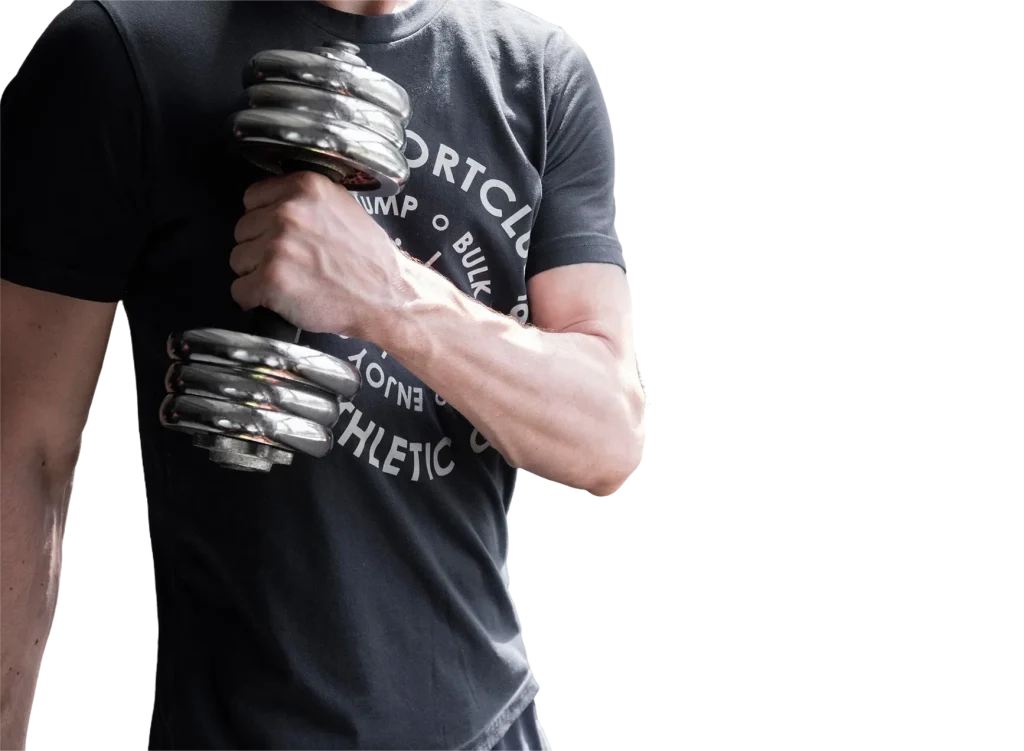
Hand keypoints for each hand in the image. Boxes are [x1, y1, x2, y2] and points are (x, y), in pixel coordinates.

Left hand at [229, 171, 406, 338]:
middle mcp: (287, 211)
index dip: (264, 221)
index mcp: (304, 187)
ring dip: (257, 275)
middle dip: (260, 249)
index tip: (282, 237)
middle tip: (293, 264)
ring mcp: (276, 246)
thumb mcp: (342, 207)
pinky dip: (256, 301)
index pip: (252, 198)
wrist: (387, 297)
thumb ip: (305, 200)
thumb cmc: (368, 260)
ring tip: (292, 281)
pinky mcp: (270, 280)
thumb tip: (272, 204)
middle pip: (242, 230)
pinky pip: (239, 291)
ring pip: (237, 260)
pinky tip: (284, 299)